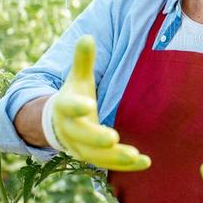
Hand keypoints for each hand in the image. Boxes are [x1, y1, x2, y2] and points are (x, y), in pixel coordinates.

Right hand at [42, 35, 150, 170]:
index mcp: (65, 106)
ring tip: (136, 156)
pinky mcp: (92, 157)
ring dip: (116, 158)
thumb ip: (83, 60)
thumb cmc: (74, 95)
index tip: (88, 104)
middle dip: (97, 139)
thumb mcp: (77, 78)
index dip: (77, 106)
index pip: (69, 106)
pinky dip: (126, 165)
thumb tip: (88, 36)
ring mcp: (80, 147)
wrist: (57, 124)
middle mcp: (71, 130)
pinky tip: (145, 163)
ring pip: (97, 156)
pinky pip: (109, 164)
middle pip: (83, 137)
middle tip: (113, 139)